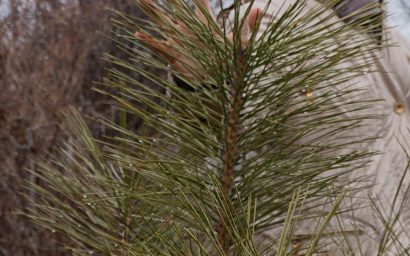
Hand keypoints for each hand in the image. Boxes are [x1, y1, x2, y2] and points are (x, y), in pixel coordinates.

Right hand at [135, 0, 261, 80]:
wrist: (213, 81)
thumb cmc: (226, 60)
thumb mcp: (240, 44)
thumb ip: (249, 26)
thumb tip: (260, 8)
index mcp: (203, 24)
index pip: (201, 5)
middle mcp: (187, 28)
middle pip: (175, 8)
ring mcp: (177, 39)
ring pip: (161, 20)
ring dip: (150, 9)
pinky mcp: (172, 53)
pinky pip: (157, 45)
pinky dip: (147, 40)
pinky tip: (137, 33)